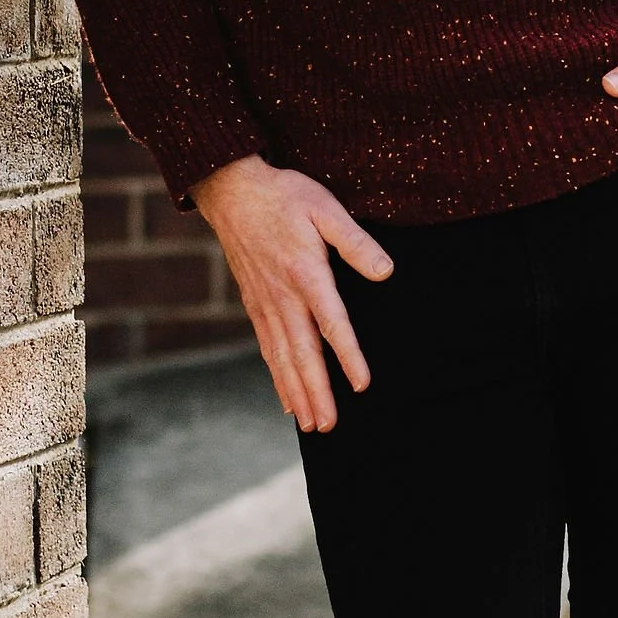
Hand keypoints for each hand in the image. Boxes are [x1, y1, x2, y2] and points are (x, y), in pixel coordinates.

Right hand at [191, 155, 392, 433]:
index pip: (331, 322)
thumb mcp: (325, 208)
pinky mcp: (254, 304)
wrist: (230, 190)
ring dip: (297, 393)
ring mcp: (264, 303)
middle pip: (302, 353)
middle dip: (317, 392)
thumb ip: (355, 242)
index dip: (348, 355)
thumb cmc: (284, 196)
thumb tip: (386, 271)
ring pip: (282, 357)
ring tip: (312, 425)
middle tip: (330, 427)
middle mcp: (282, 296)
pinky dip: (277, 377)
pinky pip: (267, 348)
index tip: (362, 384)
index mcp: (305, 273)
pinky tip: (287, 400)